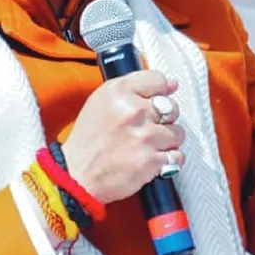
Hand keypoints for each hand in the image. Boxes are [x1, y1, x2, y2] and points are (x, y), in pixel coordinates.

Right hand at [60, 70, 184, 204]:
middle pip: (172, 107)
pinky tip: (152, 159)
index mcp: (119, 92)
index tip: (156, 100)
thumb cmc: (88, 140)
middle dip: (163, 119)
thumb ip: (135, 88)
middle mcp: (133, 111)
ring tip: (148, 145)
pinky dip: (167, 160)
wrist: (76, 175)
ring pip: (177, 133)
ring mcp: (144, 137)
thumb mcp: (101, 101)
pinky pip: (176, 156)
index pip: (158, 80)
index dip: (160, 91)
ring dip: (167, 141)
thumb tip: (171, 84)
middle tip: (147, 127)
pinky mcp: (151, 161)